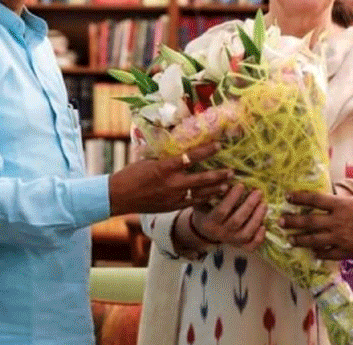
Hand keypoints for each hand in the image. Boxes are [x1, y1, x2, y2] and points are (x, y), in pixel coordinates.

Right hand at [108, 142, 232, 215]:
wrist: (120, 196)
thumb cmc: (132, 174)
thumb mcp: (149, 160)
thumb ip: (166, 156)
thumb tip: (181, 145)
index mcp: (165, 167)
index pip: (190, 157)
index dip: (206, 151)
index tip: (219, 145)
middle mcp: (172, 183)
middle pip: (201, 179)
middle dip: (218, 175)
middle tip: (232, 170)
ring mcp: (173, 197)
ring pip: (200, 193)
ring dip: (216, 188)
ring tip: (229, 184)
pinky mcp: (172, 207)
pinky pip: (193, 202)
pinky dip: (205, 198)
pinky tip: (214, 196)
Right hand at [186, 184, 266, 250]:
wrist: (204, 230)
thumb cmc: (204, 210)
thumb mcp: (201, 200)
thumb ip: (210, 190)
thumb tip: (226, 177)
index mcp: (209, 222)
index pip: (222, 211)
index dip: (232, 198)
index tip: (241, 185)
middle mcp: (220, 233)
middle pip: (237, 221)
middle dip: (249, 206)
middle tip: (258, 192)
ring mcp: (230, 241)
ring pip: (246, 233)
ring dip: (257, 218)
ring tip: (264, 204)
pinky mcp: (239, 245)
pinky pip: (250, 246)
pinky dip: (259, 238)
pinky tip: (264, 225)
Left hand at [279, 190, 352, 260]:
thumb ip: (345, 201)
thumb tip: (334, 198)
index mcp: (341, 205)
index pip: (314, 199)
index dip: (299, 197)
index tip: (287, 197)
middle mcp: (336, 221)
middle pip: (309, 221)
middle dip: (292, 221)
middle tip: (280, 221)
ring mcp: (340, 238)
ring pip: (314, 239)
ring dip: (300, 239)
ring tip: (290, 240)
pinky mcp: (346, 252)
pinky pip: (328, 254)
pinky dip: (319, 253)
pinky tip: (313, 253)